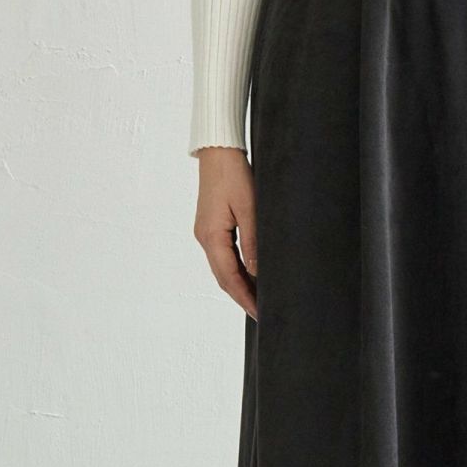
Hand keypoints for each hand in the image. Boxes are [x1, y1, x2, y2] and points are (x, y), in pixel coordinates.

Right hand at [194, 147, 257, 318]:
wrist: (218, 152)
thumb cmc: (233, 174)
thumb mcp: (249, 208)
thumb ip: (253, 242)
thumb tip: (257, 272)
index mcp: (212, 236)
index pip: (229, 277)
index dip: (245, 298)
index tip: (260, 313)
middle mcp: (205, 238)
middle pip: (223, 277)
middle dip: (242, 297)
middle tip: (261, 314)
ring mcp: (206, 233)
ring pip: (223, 269)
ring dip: (239, 286)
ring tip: (258, 300)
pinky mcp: (211, 227)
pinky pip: (223, 257)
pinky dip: (236, 271)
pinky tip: (249, 276)